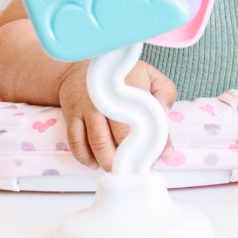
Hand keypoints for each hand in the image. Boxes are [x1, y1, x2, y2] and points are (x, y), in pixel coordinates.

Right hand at [57, 59, 177, 169]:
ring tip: (116, 169)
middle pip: (120, 135)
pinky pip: (76, 142)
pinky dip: (84, 157)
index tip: (161, 154)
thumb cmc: (120, 77)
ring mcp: (87, 108)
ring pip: (97, 142)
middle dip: (130, 156)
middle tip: (137, 168)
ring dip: (107, 161)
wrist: (79, 67)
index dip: (155, 140)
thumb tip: (165, 115)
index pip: (146, 118)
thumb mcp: (148, 75)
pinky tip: (93, 163)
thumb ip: (164, 93)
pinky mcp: (72, 116)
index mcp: (130, 88)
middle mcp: (107, 100)